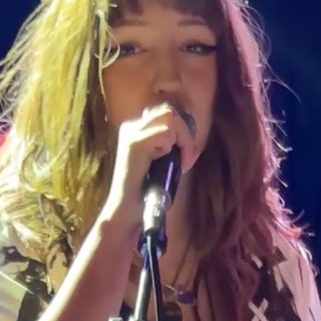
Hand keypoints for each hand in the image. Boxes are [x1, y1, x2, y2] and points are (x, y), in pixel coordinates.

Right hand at [100, 102, 198, 228]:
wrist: (127, 210)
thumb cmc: (146, 191)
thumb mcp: (163, 163)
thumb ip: (174, 149)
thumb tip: (194, 145)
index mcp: (136, 129)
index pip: (167, 114)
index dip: (182, 131)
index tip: (185, 156)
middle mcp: (131, 127)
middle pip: (169, 111)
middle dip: (186, 133)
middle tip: (186, 159)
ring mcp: (131, 133)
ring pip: (170, 118)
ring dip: (182, 140)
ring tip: (181, 163)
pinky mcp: (135, 143)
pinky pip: (166, 132)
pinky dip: (174, 147)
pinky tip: (167, 164)